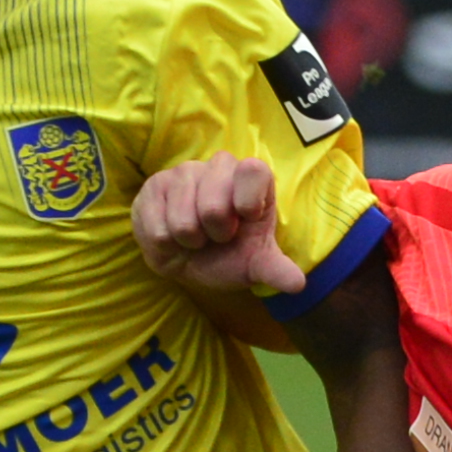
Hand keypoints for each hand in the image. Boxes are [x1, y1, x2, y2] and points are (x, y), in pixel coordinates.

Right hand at [131, 151, 304, 304]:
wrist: (188, 259)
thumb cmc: (227, 254)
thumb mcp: (255, 264)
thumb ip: (275, 270)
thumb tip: (297, 285)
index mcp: (251, 178)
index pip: (254, 170)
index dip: (247, 202)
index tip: (244, 221)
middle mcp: (219, 166)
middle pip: (214, 207)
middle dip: (215, 235)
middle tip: (216, 236)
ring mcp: (184, 173)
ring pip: (183, 221)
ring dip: (189, 241)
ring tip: (194, 237)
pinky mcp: (154, 186)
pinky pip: (157, 227)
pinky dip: (165, 244)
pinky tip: (172, 236)